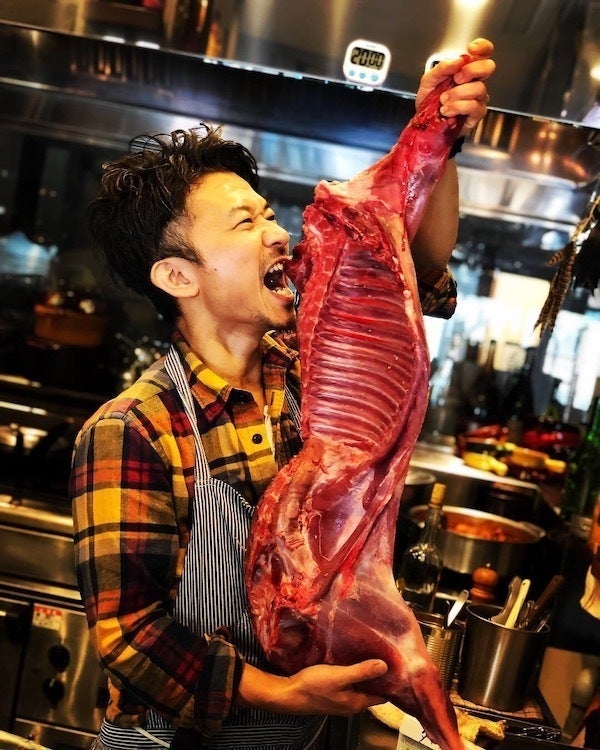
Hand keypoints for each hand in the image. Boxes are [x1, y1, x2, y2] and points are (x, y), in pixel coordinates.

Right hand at [237, 658, 388, 715]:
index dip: (391, 681)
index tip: (399, 664)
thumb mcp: (339, 676)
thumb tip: (385, 666)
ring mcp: (341, 699)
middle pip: (372, 690)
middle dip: (379, 675)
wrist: (289, 694)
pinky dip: (353, 673)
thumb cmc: (314, 686)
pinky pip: (349, 683)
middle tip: (387, 654)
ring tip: (372, 653)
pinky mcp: (332, 693)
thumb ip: (361, 672)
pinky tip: (352, 659)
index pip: (382, 695)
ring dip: (365, 673)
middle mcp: (351, 704)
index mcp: (357, 703)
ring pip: (360, 686)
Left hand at [415, 38, 495, 133]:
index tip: (471, 50)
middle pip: (488, 67)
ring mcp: (478, 97)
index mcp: (466, 69)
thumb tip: (457, 61)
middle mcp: (475, 81)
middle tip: (456, 79)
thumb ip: (441, 68)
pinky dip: (457, 107)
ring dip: (457, 94)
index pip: (483, 53)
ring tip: (443, 101)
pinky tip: (447, 110)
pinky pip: (473, 106)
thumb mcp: (429, 81)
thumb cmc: (430, 101)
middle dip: (471, 70)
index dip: (482, 47)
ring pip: (478, 88)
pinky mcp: (477, 113)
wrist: (426, 124)